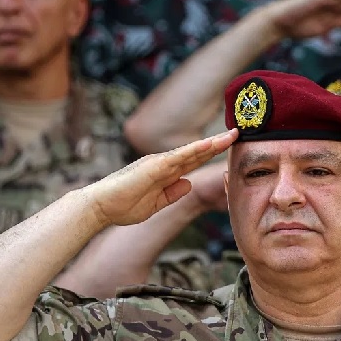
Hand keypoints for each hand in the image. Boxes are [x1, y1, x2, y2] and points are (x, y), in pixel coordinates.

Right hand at [86, 129, 237, 226]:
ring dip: (212, 143)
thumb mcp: (155, 204)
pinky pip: (179, 157)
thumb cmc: (123, 206)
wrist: (100, 207)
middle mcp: (164, 164)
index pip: (194, 161)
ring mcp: (159, 163)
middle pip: (197, 153)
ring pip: (192, 151)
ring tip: (232, 134)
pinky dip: (195, 150)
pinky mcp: (153, 166)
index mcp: (165, 173)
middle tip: (239, 133)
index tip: (230, 147)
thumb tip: (189, 183)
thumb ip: (172, 194)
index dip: (213, 154)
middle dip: (219, 144)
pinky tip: (210, 145)